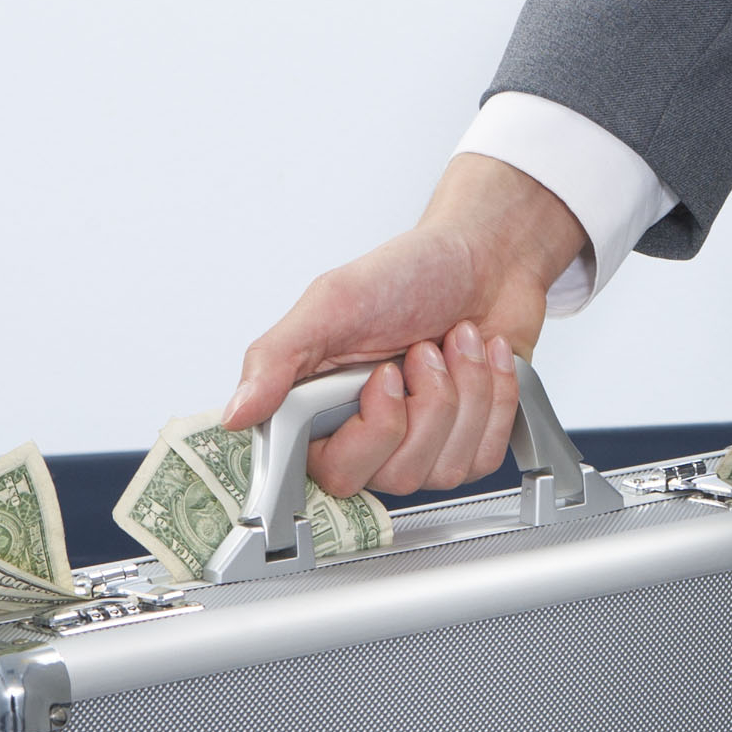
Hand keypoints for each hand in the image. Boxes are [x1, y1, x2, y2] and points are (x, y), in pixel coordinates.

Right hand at [224, 153, 592, 496]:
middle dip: (427, 403)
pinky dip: (496, 397)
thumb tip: (236, 414)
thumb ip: (278, 359)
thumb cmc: (409, 274)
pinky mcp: (469, 446)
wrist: (483, 256)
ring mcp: (422, 448)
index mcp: (322, 411)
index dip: (372, 429)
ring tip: (454, 344)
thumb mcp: (333, 303)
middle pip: (397, 476)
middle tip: (422, 350)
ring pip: (447, 470)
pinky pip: (484, 457)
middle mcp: (370, 438)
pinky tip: (484, 359)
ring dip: (464, 392)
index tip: (386, 376)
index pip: (334, 473)